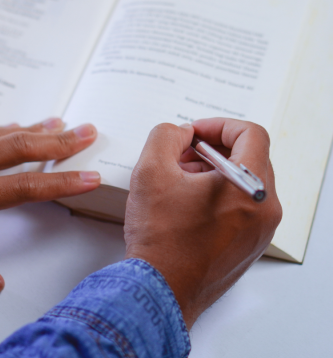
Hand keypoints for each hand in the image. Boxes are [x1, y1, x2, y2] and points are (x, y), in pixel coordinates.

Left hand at [0, 118, 99, 300]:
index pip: (23, 187)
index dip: (61, 182)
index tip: (87, 176)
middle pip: (20, 147)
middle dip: (60, 140)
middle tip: (88, 132)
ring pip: (0, 132)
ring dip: (35, 128)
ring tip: (62, 124)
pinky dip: (2, 128)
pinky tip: (13, 127)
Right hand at [124, 118, 281, 328]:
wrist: (161, 289)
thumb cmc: (159, 238)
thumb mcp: (151, 170)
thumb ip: (166, 136)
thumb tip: (181, 133)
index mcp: (250, 187)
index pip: (251, 134)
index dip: (219, 125)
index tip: (194, 133)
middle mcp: (265, 209)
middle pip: (248, 157)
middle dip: (212, 148)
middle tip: (182, 154)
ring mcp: (260, 230)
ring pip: (243, 181)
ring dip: (213, 171)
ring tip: (180, 179)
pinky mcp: (249, 244)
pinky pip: (241, 205)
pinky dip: (218, 193)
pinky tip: (187, 202)